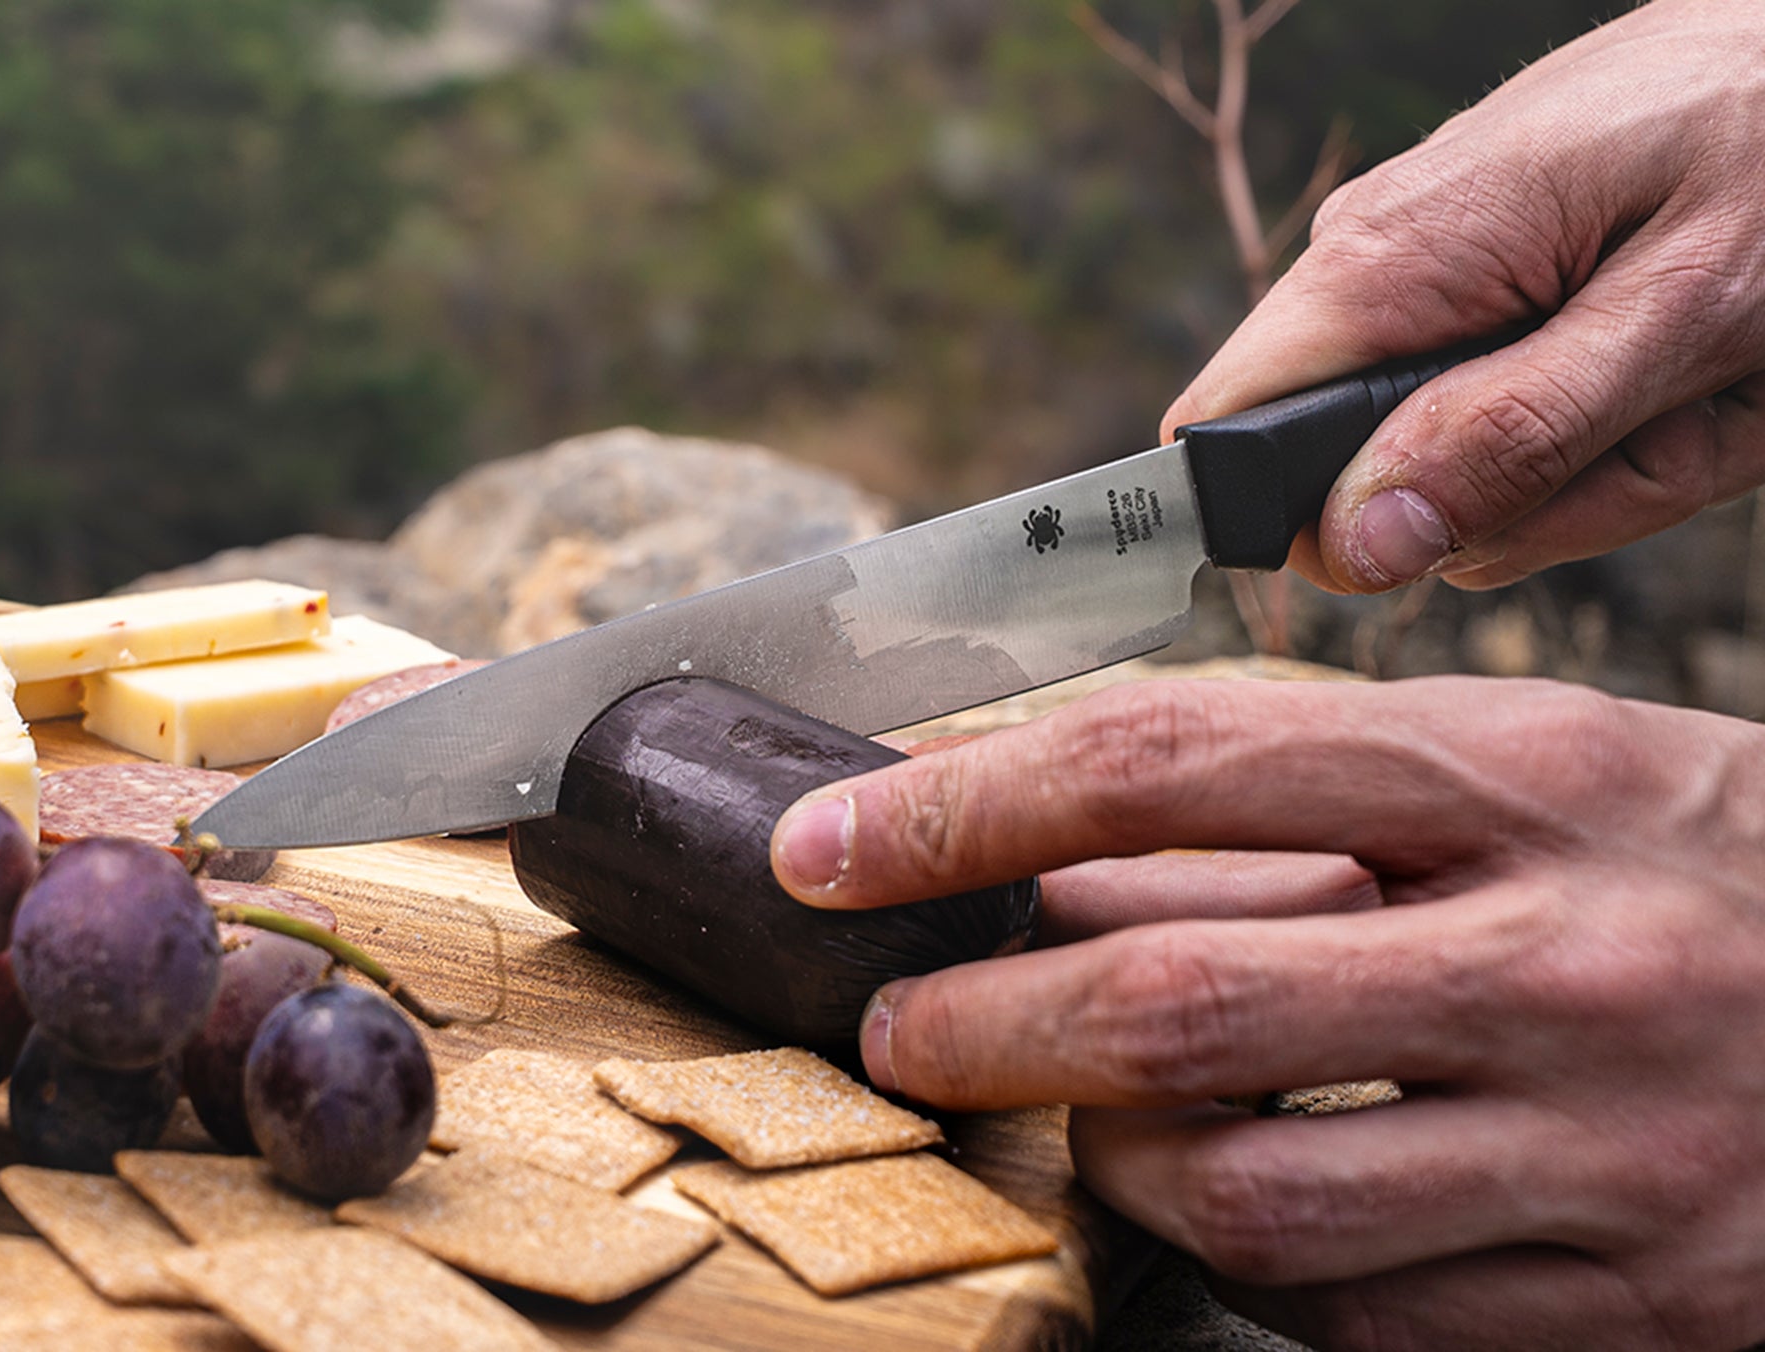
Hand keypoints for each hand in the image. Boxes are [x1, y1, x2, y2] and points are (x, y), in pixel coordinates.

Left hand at [770, 677, 1764, 1348]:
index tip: (832, 841)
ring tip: (1092, 1122)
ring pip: (1248, 1199)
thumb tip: (1041, 861)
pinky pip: (1363, 1324)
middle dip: (981, 1024)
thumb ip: (1295, 819)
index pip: (1172, 764)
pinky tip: (1242, 1210)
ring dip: (1114, 1164)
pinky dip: (1258, 1271)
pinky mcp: (1638, 1307)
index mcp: (1530, 780)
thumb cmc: (1713, 874)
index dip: (964, 805)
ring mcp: (1610, 1157)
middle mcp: (1569, 965)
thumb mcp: (1536, 779)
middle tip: (900, 1028)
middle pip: (1175, 1006)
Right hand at [1164, 0, 1764, 593]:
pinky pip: (1499, 406)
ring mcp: (1423, 267)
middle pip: (1355, 478)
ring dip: (1588, 467)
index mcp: (1387, 263)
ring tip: (1693, 384)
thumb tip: (1352, 543)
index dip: (1305, 530)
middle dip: (1516, 505)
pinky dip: (1607, 421)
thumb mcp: (1681, 317)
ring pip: (1446, 457)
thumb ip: (1515, 438)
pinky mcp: (1480, 276)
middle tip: (1655, 438)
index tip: (1444, 541)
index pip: (1218, 439)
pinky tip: (1678, 362)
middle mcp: (1374, 259)